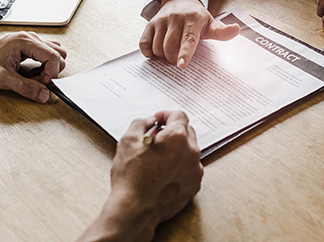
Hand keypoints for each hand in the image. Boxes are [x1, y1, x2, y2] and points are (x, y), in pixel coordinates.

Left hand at [0, 31, 65, 102]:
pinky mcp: (26, 46)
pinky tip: (30, 72)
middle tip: (36, 81)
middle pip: (58, 54)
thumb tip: (44, 95)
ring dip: (48, 68)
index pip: (54, 56)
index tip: (43, 84)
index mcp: (25, 41)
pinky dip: (42, 65)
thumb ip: (26, 88)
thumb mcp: (2, 79)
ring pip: (54, 53)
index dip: (52, 73)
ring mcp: (28, 41)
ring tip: (32, 77)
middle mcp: (29, 38)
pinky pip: (45, 54)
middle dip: (51, 71)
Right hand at [79, 111, 202, 241]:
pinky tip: (165, 172)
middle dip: (173, 131)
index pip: (178, 115)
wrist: (135, 208)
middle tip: (156, 138)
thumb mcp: (128, 140)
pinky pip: (190, 167)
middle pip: (187, 131)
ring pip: (189, 150)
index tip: (158, 119)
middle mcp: (191, 152)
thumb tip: (149, 122)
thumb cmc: (131, 176)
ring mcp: (195, 170)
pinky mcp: (194, 185)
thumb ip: (141, 123)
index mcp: (177, 137)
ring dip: (177, 149)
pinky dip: (180, 165)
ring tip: (159, 157)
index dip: (166, 114)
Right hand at [139, 0, 239, 68]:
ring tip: (170, 54)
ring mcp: (161, 20)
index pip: (188, 39)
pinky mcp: (150, 24)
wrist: (180, 0)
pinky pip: (144, 43)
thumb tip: (236, 30)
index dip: (185, 53)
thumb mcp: (211, 23)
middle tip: (178, 60)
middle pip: (170, 46)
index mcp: (193, 19)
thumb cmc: (197, 18)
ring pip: (157, 47)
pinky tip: (156, 51)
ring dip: (162, 57)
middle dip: (173, 59)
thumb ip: (222, 31)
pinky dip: (149, 52)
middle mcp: (175, 18)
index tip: (182, 65)